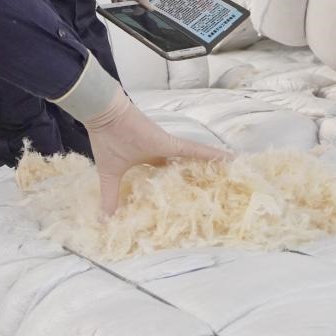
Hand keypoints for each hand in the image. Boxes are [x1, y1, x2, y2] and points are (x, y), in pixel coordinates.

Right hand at [84, 89, 228, 215]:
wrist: (105, 114)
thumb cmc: (108, 140)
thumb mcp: (110, 174)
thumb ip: (110, 197)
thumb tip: (104, 222)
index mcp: (149, 160)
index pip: (167, 176)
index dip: (178, 186)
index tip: (189, 199)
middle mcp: (163, 154)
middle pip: (186, 169)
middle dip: (199, 180)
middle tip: (217, 195)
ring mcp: (169, 147)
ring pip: (196, 160)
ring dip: (212, 168)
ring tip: (231, 178)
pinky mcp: (172, 143)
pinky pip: (196, 150)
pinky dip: (212, 155)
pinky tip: (231, 159)